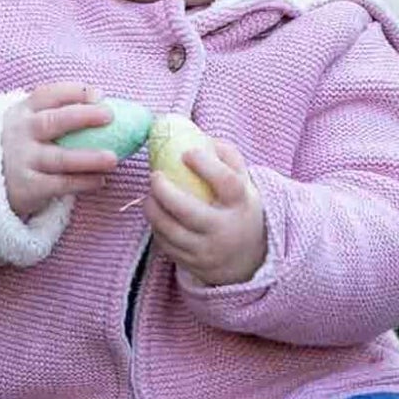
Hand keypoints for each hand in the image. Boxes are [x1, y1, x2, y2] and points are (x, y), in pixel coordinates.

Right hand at [0, 83, 118, 221]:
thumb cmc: (22, 145)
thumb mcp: (27, 122)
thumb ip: (56, 113)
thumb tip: (105, 104)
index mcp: (23, 112)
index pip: (47, 95)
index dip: (73, 92)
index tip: (99, 95)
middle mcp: (20, 133)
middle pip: (52, 122)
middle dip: (82, 117)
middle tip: (109, 116)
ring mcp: (22, 161)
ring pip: (59, 158)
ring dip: (89, 158)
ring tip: (113, 159)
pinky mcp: (27, 187)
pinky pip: (59, 185)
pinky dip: (82, 182)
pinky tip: (100, 180)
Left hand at [147, 137, 266, 286]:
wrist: (248, 260)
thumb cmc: (239, 209)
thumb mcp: (244, 184)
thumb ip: (228, 157)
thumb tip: (198, 134)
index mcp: (241, 204)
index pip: (226, 183)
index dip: (206, 165)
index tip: (187, 153)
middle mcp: (225, 230)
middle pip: (189, 211)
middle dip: (165, 192)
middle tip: (154, 176)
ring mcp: (207, 250)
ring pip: (171, 231)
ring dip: (154, 210)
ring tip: (150, 196)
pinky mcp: (192, 264)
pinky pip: (166, 245)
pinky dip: (156, 228)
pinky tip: (156, 215)